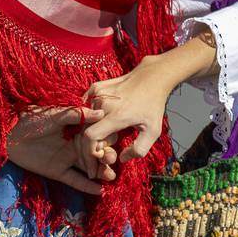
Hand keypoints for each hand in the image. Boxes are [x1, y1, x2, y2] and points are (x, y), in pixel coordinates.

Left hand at [6, 106, 110, 193]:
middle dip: (107, 157)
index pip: (97, 135)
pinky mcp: (58, 171)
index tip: (115, 141)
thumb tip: (100, 113)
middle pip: (96, 153)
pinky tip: (100, 190)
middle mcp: (76, 145)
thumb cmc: (32, 119)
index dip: (107, 139)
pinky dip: (86, 185)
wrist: (9, 135)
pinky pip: (74, 180)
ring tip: (111, 176)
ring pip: (88, 167)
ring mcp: (68, 159)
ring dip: (101, 172)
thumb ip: (76, 115)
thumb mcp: (55, 114)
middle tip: (112, 159)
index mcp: (78, 129)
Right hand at [82, 35, 213, 167]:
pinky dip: (88, 118)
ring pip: (83, 120)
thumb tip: (120, 158)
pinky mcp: (94, 88)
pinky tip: (100, 122)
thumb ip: (139, 149)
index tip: (100, 155)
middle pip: (84, 130)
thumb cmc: (153, 105)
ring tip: (103, 137)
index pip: (90, 136)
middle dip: (88, 145)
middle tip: (100, 153)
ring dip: (89, 131)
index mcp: (117, 116)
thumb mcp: (153, 131)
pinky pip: (85, 108)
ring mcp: (96, 94)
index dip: (91, 149)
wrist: (151, 77)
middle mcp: (103, 104)